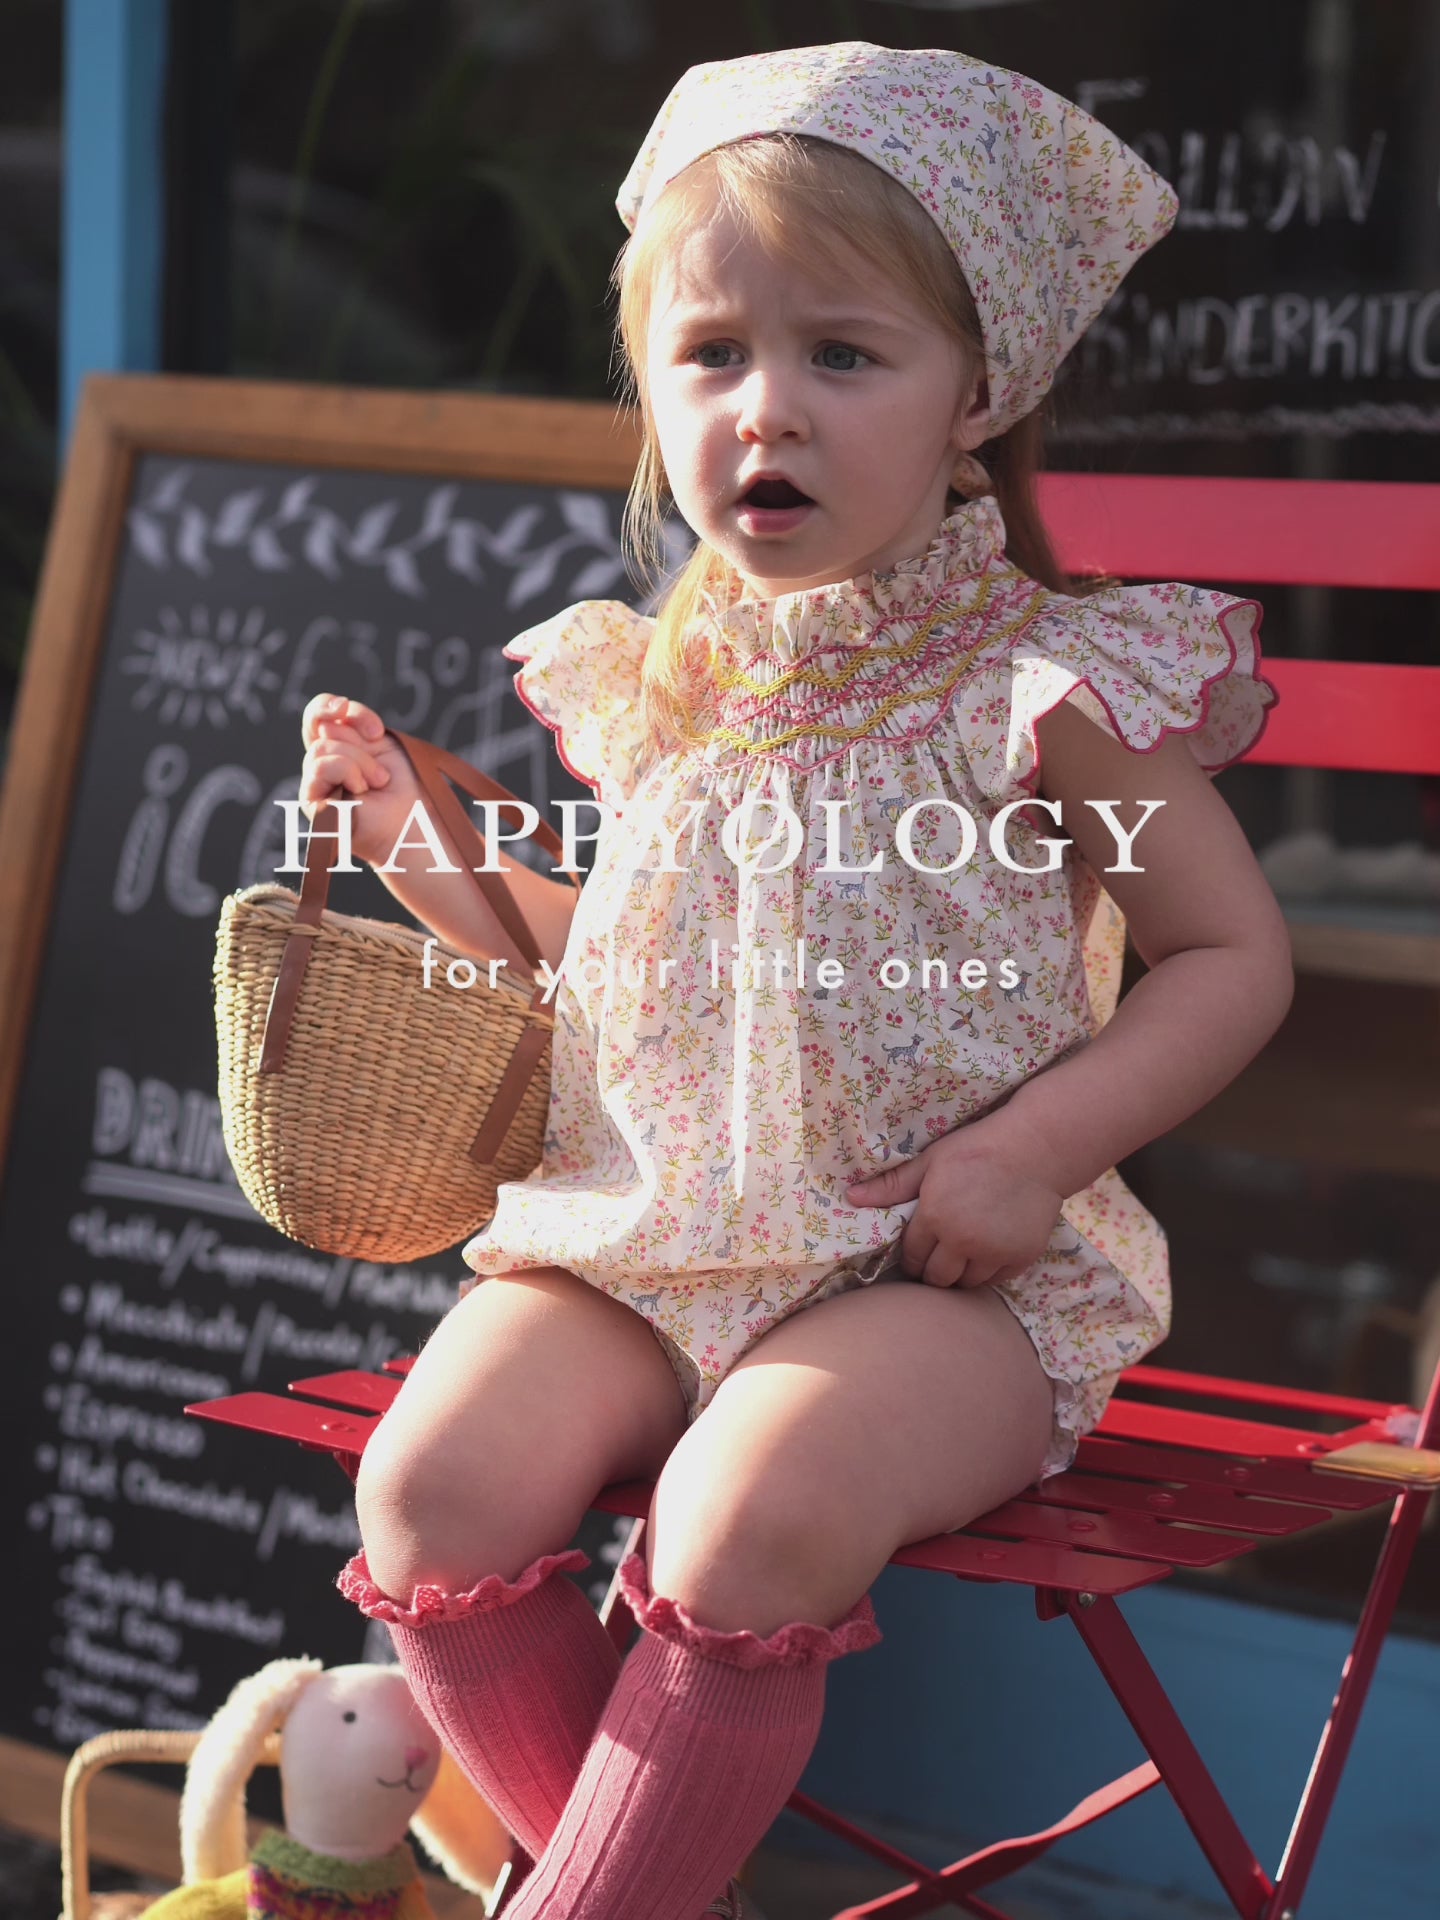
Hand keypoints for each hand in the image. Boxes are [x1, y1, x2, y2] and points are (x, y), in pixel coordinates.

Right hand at [299, 693, 419, 865]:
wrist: (412, 821)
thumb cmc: (403, 786)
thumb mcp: (382, 743)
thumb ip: (351, 726)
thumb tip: (326, 725)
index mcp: (337, 742)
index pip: (322, 710)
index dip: (339, 707)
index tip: (375, 729)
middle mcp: (321, 759)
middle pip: (321, 725)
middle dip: (360, 742)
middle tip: (381, 763)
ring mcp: (314, 779)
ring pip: (323, 747)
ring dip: (360, 762)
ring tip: (378, 782)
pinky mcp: (310, 799)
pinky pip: (320, 766)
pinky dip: (348, 772)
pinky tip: (361, 791)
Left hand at [844, 1123, 1063, 1289]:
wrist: (1035, 1150)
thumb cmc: (976, 1149)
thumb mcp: (930, 1161)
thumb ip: (891, 1186)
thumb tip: (851, 1197)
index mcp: (935, 1216)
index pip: (912, 1256)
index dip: (911, 1257)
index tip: (915, 1253)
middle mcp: (963, 1240)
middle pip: (937, 1278)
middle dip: (931, 1272)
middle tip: (936, 1259)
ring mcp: (994, 1252)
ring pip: (966, 1283)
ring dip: (959, 1274)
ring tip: (960, 1257)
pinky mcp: (1020, 1258)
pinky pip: (995, 1280)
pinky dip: (987, 1272)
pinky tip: (986, 1253)